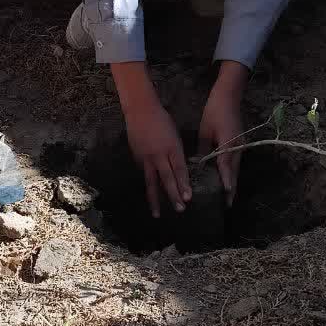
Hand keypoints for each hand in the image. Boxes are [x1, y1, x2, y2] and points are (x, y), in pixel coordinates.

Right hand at [125, 99, 191, 218]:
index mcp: (172, 147)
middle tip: (180, 209)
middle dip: (174, 195)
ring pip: (151, 182)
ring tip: (158, 214)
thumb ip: (176, 153)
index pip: (179, 169)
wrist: (140, 111)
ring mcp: (146, 158)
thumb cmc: (162, 120)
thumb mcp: (175, 136)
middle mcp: (159, 155)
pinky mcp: (137, 158)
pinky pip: (145, 174)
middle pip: (167, 178)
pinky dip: (149, 185)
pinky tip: (152, 196)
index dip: (184, 184)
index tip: (189, 198)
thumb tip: (179, 169)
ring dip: (155, 199)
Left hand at [199, 78, 244, 203]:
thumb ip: (203, 149)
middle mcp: (237, 146)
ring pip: (236, 168)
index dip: (226, 179)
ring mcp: (241, 145)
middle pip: (234, 171)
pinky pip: (236, 162)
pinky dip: (232, 172)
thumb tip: (199, 164)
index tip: (226, 192)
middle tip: (228, 204)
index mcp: (228, 142)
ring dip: (233, 182)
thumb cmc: (214, 111)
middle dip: (231, 188)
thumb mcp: (205, 130)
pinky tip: (228, 180)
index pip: (226, 164)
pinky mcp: (240, 143)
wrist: (229, 96)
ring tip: (229, 197)